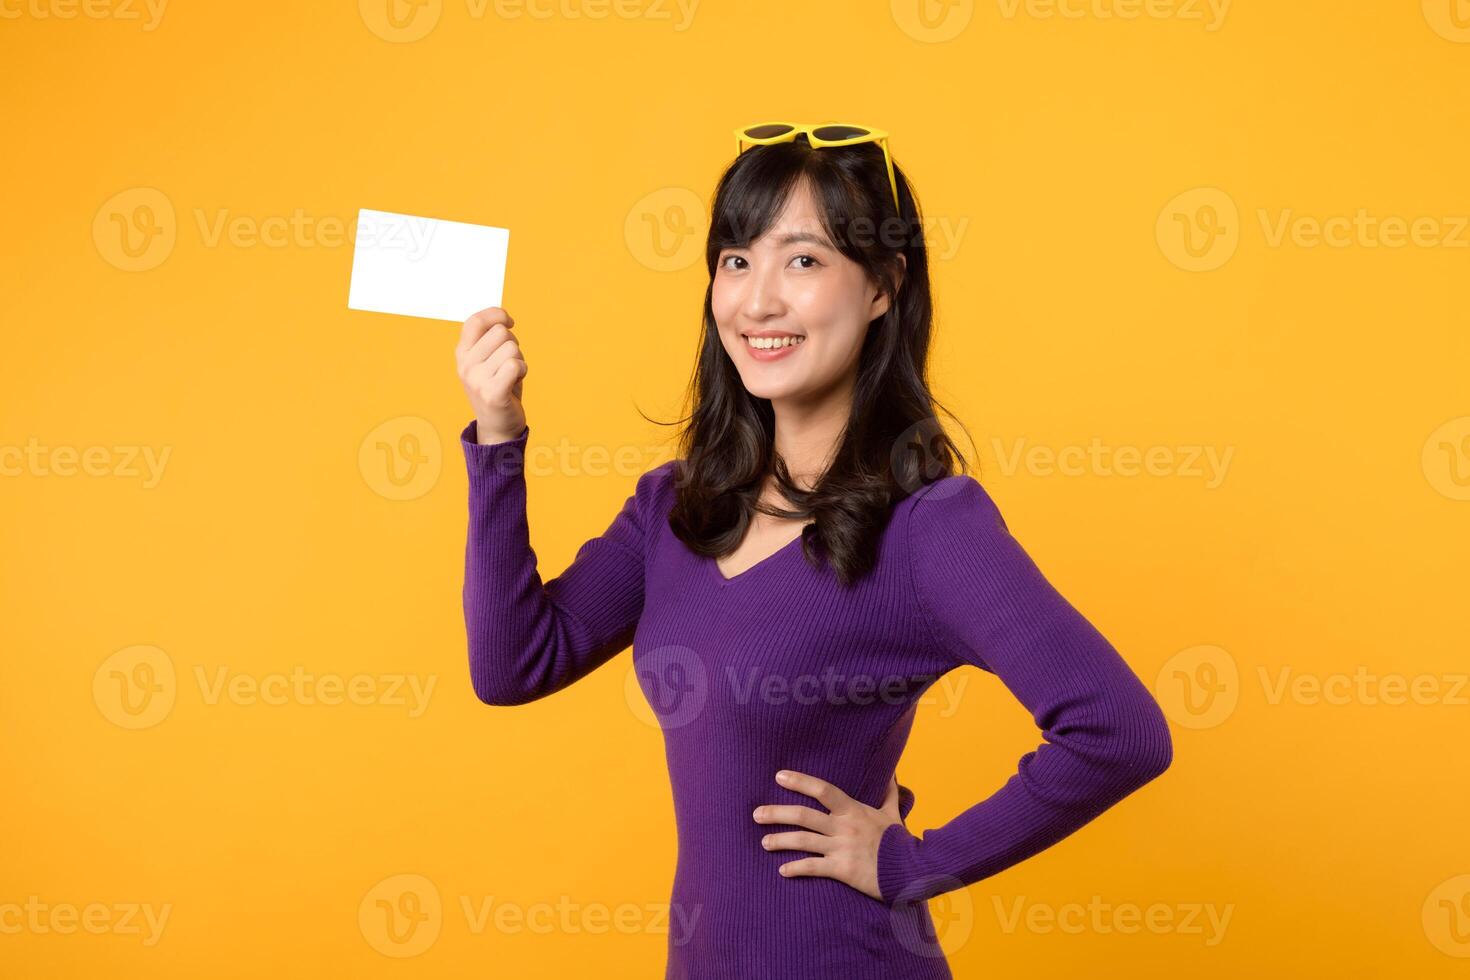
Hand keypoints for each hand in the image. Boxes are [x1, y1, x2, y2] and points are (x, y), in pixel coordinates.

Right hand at [456, 307, 527, 444]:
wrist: (497, 427)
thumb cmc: (497, 387)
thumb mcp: (486, 360)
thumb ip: (489, 339)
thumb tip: (503, 317)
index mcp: (462, 353)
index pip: (475, 321)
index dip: (496, 314)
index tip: (509, 321)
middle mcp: (465, 365)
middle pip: (500, 332)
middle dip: (513, 343)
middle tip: (509, 362)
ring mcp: (477, 380)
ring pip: (511, 348)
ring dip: (519, 360)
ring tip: (511, 375)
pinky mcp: (492, 393)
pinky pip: (515, 365)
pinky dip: (522, 370)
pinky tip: (516, 381)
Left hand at [753, 769, 904, 901]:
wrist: (912, 870)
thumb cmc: (899, 842)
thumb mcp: (893, 814)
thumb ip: (888, 793)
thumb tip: (892, 772)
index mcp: (853, 810)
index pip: (822, 790)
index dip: (800, 781)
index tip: (779, 776)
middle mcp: (843, 827)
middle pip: (803, 816)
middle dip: (776, 814)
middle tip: (756, 814)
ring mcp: (841, 848)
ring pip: (802, 841)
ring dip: (779, 841)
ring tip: (763, 842)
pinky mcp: (842, 870)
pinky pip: (813, 868)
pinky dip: (795, 868)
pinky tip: (782, 870)